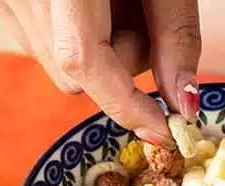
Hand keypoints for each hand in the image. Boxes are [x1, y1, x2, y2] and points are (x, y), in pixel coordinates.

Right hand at [0, 0, 200, 145]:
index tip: (163, 131)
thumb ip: (176, 34)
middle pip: (75, 74)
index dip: (126, 105)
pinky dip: (76, 34)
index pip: (86, 62)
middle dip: (120, 64)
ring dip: (99, 49)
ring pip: (59, 65)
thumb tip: (182, 101)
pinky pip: (42, 43)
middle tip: (144, 16)